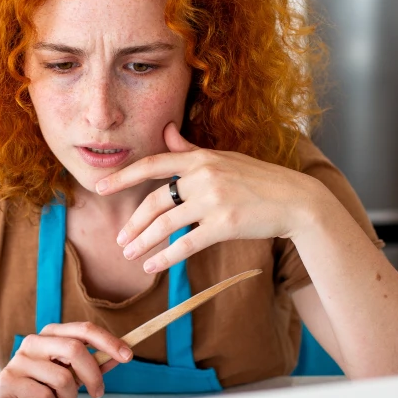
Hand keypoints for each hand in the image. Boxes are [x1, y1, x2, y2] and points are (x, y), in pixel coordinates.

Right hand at [0, 322, 132, 397]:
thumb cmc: (39, 384)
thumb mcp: (68, 372)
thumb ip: (91, 364)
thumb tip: (118, 358)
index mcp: (51, 333)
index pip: (85, 330)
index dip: (108, 341)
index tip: (128, 356)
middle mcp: (35, 341)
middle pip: (75, 350)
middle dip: (93, 375)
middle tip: (97, 392)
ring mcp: (20, 359)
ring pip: (63, 378)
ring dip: (68, 396)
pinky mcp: (10, 380)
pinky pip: (45, 396)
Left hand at [95, 122, 323, 273]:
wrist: (296, 200)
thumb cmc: (258, 180)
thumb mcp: (224, 159)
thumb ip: (190, 149)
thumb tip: (166, 131)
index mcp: (201, 158)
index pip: (153, 164)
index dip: (123, 176)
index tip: (100, 187)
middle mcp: (204, 175)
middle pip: (155, 200)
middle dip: (133, 222)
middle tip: (120, 239)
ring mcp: (214, 200)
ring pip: (166, 224)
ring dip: (143, 242)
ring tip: (129, 255)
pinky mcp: (225, 224)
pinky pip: (186, 243)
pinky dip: (165, 257)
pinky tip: (152, 266)